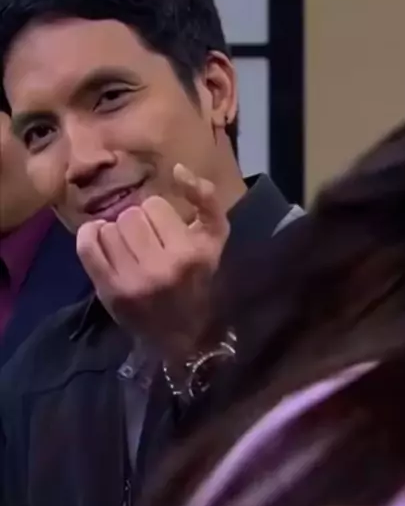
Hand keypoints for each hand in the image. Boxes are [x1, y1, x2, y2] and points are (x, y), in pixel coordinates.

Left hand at [76, 165, 229, 360]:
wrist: (179, 335)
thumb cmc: (196, 279)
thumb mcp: (214, 239)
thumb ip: (206, 200)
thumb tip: (177, 170)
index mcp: (195, 251)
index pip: (156, 205)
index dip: (159, 215)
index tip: (165, 232)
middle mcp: (166, 266)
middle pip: (132, 214)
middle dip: (137, 223)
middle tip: (145, 243)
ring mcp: (135, 280)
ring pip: (110, 228)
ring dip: (116, 233)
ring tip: (128, 249)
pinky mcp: (111, 291)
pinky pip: (88, 245)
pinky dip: (90, 237)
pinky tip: (100, 241)